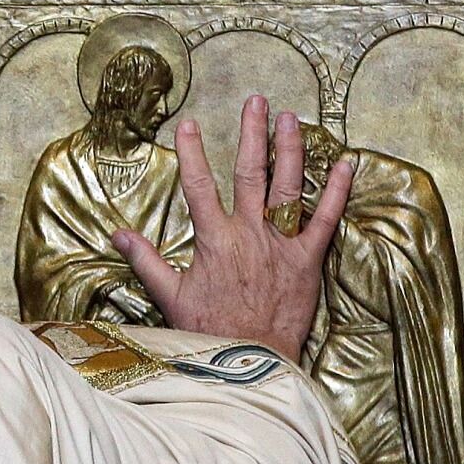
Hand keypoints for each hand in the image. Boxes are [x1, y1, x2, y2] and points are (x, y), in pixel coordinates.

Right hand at [111, 95, 353, 360]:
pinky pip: (325, 219)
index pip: (198, 185)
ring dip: (290, 149)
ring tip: (292, 118)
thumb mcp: (170, 296)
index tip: (190, 124)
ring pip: (287, 186)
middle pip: (250, 173)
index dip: (193, 153)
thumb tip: (117, 234)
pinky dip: (337, 191)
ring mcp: (280, 244)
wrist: (249, 361)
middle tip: (256, 101)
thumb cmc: (209, 332)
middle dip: (252, 134)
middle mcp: (248, 233)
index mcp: (213, 239)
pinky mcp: (308, 260)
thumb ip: (146, 260)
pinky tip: (346, 164)